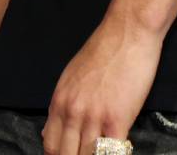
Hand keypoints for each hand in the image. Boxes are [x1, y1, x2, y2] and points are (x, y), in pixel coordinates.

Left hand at [40, 14, 161, 154]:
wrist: (126, 33)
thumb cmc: (101, 53)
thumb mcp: (70, 78)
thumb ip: (61, 106)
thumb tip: (49, 131)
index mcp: (59, 101)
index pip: (50, 143)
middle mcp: (71, 111)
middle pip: (65, 153)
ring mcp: (93, 116)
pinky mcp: (117, 119)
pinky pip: (111, 150)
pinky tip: (117, 153)